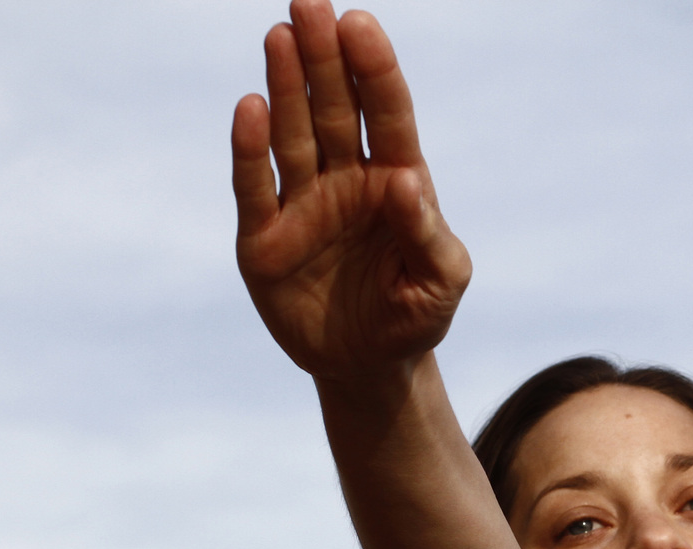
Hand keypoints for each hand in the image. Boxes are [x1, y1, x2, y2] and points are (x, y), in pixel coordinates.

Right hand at [230, 2, 470, 382]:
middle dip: (323, 58)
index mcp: (395, 181)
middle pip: (332, 109)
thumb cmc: (415, 316)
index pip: (386, 115)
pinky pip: (255, 185)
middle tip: (311, 3)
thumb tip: (405, 183)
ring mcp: (301, 204)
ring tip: (282, 35)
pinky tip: (252, 106)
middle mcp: (345, 180)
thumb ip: (430, 234)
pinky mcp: (262, 237)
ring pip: (292, 134)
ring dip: (287, 84)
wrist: (370, 368)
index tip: (360, 24)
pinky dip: (250, 149)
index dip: (374, 70)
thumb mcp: (442, 282)